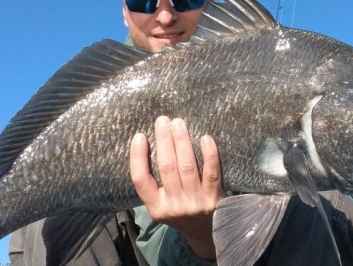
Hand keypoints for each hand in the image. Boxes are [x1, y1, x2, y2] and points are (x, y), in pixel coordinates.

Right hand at [129, 116, 225, 259]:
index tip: (140, 136)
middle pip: (166, 168)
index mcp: (156, 207)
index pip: (141, 180)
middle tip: (163, 120)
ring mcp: (195, 202)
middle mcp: (174, 206)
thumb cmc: (180, 210)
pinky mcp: (214, 198)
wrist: (206, 232)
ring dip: (182, 141)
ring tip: (178, 123)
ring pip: (187, 166)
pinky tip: (205, 138)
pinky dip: (209, 154)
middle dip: (163, 140)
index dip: (138, 157)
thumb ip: (154, 184)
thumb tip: (146, 145)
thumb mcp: (160, 204)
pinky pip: (211, 172)